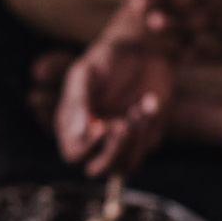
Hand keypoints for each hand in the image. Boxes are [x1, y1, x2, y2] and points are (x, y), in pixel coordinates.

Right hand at [54, 36, 172, 176]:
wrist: (141, 50)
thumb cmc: (106, 59)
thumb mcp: (86, 72)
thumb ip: (78, 101)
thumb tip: (78, 133)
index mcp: (72, 126)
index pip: (73, 154)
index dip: (86, 146)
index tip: (101, 124)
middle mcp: (93, 140)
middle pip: (98, 169)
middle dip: (113, 150)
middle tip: (123, 123)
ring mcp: (119, 142)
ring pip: (125, 167)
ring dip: (134, 140)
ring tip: (138, 109)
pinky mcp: (142, 138)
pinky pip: (146, 147)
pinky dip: (150, 127)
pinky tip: (150, 102)